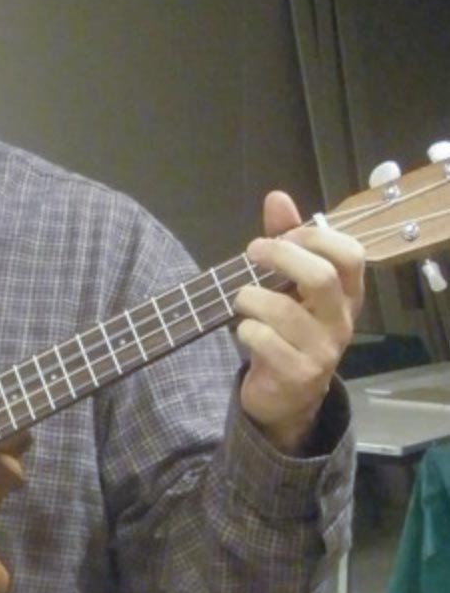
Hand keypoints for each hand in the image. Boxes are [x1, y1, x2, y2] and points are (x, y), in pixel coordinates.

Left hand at [234, 191, 364, 453]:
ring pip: (284, 311)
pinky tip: (244, 330)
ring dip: (250, 297)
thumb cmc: (288, 328)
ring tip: (240, 299)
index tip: (282, 234)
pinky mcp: (298, 374)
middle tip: (251, 251)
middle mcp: (341, 320)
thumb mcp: (290, 284)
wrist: (286, 395)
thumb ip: (285, 240)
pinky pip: (265, 341)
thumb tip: (277, 197)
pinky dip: (246, 329)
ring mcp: (323, 350)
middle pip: (320, 277)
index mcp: (345, 293)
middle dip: (280, 256)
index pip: (351, 255)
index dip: (315, 236)